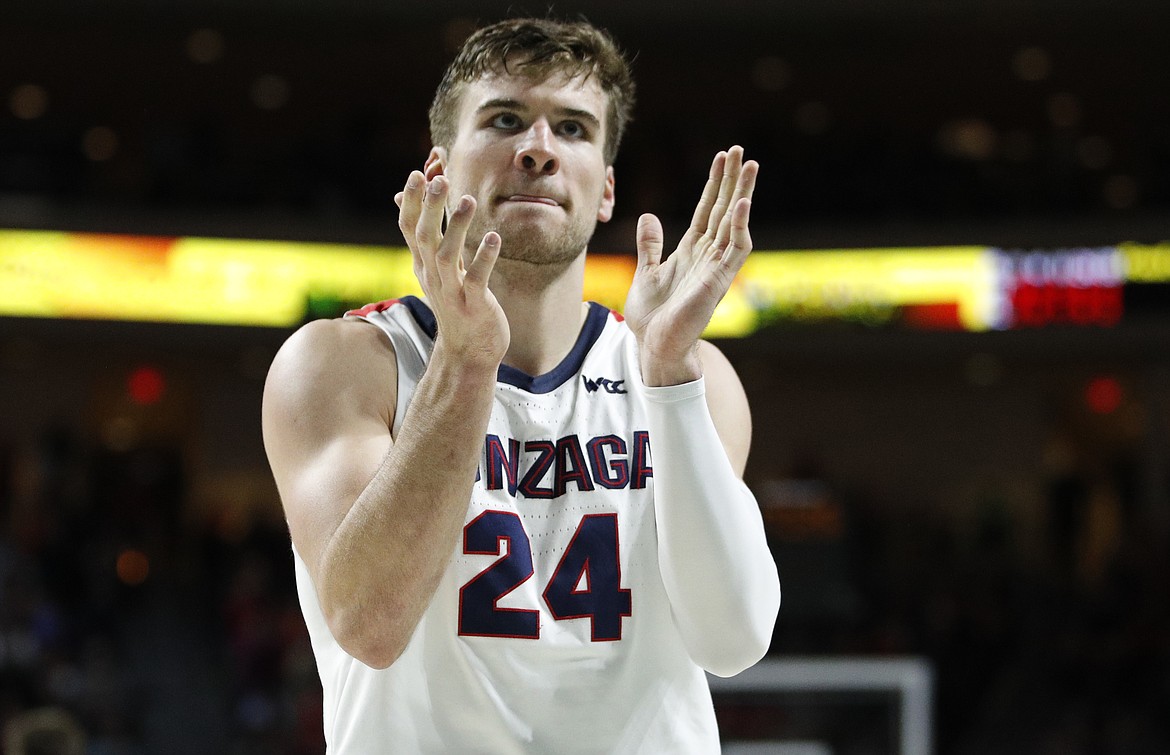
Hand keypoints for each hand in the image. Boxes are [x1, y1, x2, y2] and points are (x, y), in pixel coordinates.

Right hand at [396, 171, 508, 368]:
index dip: (411, 201)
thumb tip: (402, 201)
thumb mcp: (436, 270)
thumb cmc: (456, 304)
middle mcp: (432, 276)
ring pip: (448, 257)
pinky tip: (494, 237)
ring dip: (456, 228)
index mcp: (423, 264)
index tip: (417, 173)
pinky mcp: (474, 306)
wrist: (468, 352)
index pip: (408, 228)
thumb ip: (426, 237)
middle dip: (430, 207)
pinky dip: (484, 258)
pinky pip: (476, 280)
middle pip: (425, 237)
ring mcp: (452, 292)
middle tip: (440, 179)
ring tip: (469, 201)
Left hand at [623, 146, 756, 385]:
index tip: (722, 158)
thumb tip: (648, 216)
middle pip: (724, 209)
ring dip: (743, 194)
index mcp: (690, 252)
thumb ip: (650, 245)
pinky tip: (742, 204)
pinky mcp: (719, 281)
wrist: (654, 346)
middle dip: (733, 180)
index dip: (714, 184)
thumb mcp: (645, 272)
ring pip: (735, 223)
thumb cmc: (652, 317)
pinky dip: (740, 226)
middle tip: (742, 151)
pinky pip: (735, 249)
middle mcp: (707, 256)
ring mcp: (716, 267)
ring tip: (751, 166)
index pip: (706, 210)